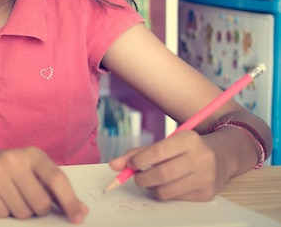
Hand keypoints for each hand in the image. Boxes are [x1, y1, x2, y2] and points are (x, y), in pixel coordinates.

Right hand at [0, 146, 87, 222]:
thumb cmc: (9, 169)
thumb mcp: (33, 169)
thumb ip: (55, 188)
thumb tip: (80, 210)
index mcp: (32, 154)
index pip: (56, 179)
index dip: (70, 201)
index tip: (77, 217)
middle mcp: (13, 159)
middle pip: (40, 203)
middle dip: (38, 209)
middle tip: (28, 198)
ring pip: (21, 213)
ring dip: (19, 211)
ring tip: (10, 195)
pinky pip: (1, 214)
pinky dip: (2, 211)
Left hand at [108, 130, 226, 200]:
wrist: (224, 155)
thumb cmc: (187, 148)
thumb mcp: (167, 143)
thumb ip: (140, 152)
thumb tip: (114, 165)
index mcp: (189, 139)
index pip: (158, 152)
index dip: (138, 160)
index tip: (129, 165)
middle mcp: (201, 158)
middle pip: (162, 174)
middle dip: (142, 178)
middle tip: (137, 177)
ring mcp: (206, 178)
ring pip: (166, 190)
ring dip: (151, 188)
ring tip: (152, 180)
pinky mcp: (207, 194)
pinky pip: (176, 198)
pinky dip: (165, 193)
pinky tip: (168, 184)